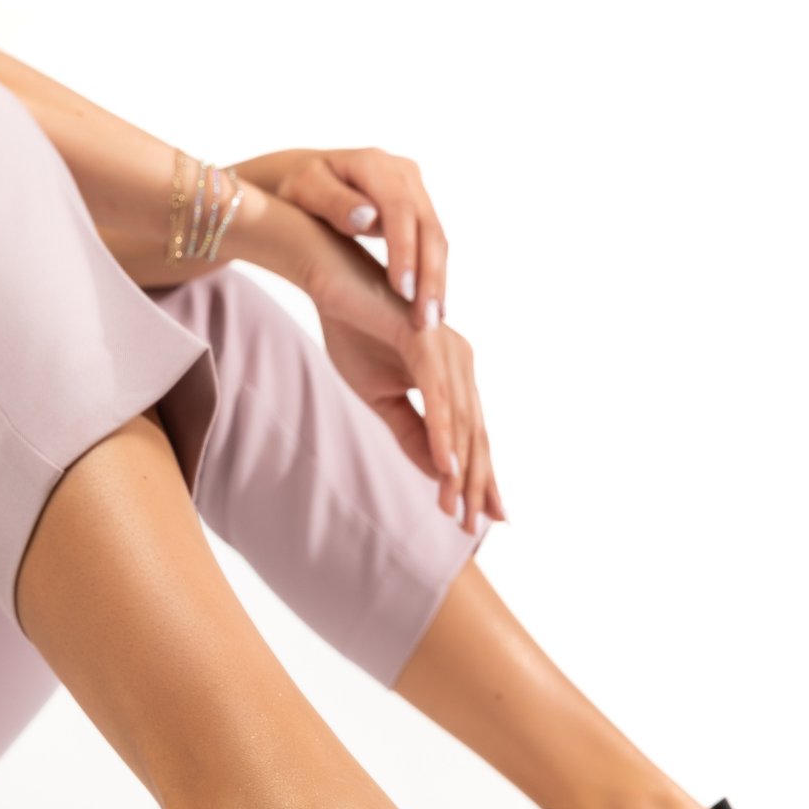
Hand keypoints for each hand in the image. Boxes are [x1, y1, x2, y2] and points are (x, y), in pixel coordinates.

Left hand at [237, 147, 447, 330]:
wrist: (310, 182)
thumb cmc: (299, 190)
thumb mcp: (304, 190)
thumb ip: (333, 202)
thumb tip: (368, 219)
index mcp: (373, 164)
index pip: (399, 208)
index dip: (405, 250)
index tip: (402, 292)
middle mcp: (402, 172)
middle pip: (428, 226)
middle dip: (430, 275)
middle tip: (427, 319)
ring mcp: (415, 190)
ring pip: (436, 239)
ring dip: (437, 282)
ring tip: (431, 321)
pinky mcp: (419, 209)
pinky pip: (433, 245)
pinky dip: (433, 277)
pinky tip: (430, 308)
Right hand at [302, 223, 503, 531]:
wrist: (326, 278)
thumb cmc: (355, 328)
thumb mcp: (381, 396)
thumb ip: (411, 432)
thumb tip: (437, 474)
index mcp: (450, 374)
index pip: (469, 436)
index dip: (477, 480)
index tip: (481, 521)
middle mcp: (458, 361)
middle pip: (473, 435)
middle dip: (476, 486)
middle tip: (474, 529)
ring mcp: (445, 348)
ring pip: (459, 422)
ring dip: (459, 470)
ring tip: (457, 509)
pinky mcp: (422, 339)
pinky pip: (435, 396)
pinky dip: (442, 432)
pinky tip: (445, 465)